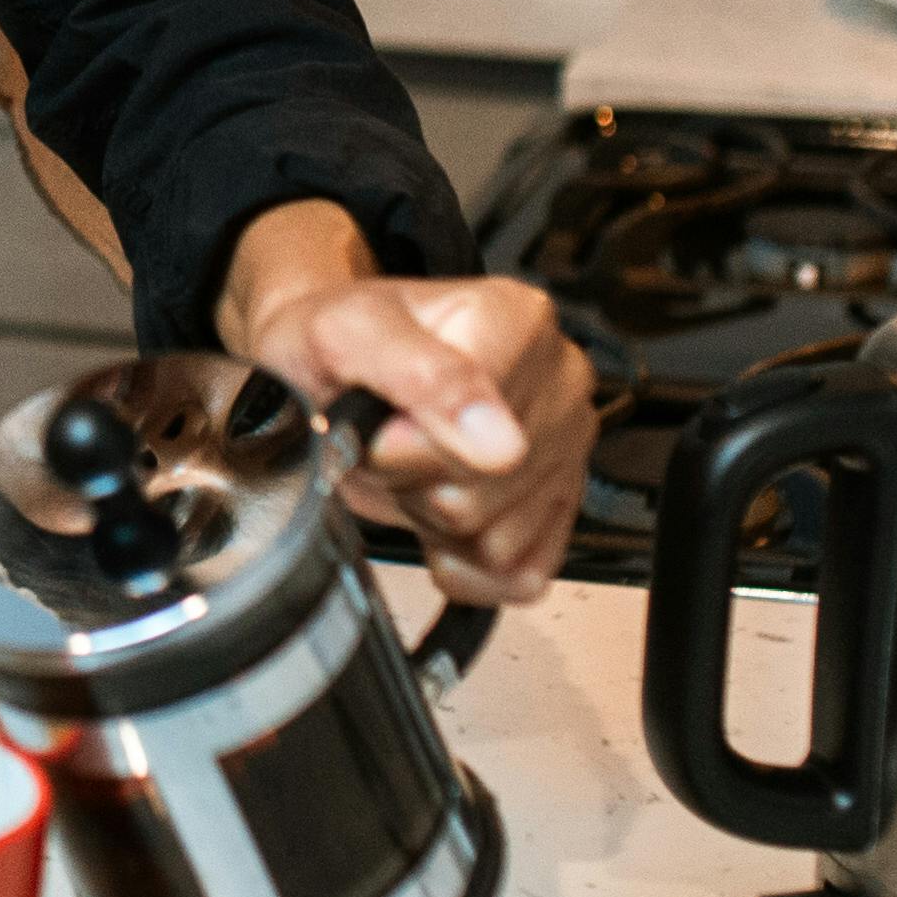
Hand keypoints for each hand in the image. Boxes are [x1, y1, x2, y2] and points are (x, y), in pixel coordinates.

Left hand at [216, 202, 596, 606]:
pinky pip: (516, 575)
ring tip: (412, 465)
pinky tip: (434, 513)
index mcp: (521, 322)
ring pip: (499, 540)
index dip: (407, 441)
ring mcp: (567, 448)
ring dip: (433, 519)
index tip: (379, 420)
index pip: (481, 430)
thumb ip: (421, 374)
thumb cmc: (340, 342)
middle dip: (416, 478)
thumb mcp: (348, 333)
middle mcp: (560, 381)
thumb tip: (501, 443)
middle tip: (388, 439)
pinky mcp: (559, 510)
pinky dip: (460, 561)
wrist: (330, 368)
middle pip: (490, 486)